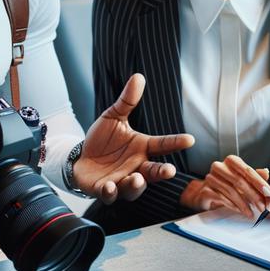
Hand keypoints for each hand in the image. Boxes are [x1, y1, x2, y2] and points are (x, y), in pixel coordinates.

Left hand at [74, 73, 194, 203]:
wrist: (79, 156)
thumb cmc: (102, 139)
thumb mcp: (113, 117)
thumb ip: (126, 101)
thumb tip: (138, 77)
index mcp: (142, 148)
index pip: (162, 145)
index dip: (176, 142)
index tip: (189, 139)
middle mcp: (136, 166)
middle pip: (154, 172)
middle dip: (162, 172)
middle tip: (169, 170)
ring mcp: (122, 180)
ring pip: (134, 187)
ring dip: (136, 184)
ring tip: (136, 177)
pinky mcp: (106, 190)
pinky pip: (111, 194)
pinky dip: (111, 191)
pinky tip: (110, 185)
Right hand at [181, 156, 269, 216]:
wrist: (207, 193)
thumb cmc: (227, 184)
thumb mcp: (243, 179)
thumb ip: (254, 176)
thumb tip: (266, 172)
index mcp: (231, 161)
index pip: (247, 170)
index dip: (259, 182)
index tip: (269, 193)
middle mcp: (219, 166)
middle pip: (239, 181)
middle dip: (253, 195)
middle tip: (262, 207)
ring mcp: (210, 177)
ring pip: (231, 191)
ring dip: (244, 204)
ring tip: (252, 213)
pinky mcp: (204, 190)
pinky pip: (221, 198)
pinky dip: (232, 205)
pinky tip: (240, 210)